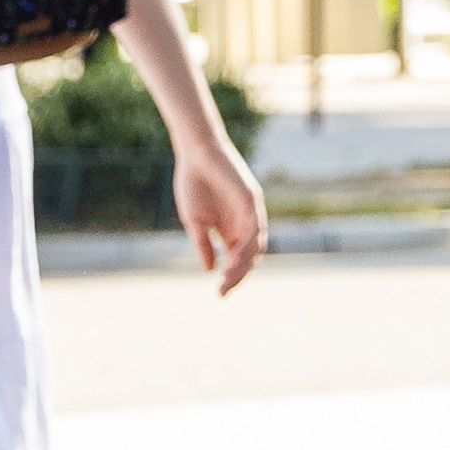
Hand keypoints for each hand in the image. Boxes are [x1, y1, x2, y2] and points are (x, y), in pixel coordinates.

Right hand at [175, 134, 267, 294]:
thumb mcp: (195, 221)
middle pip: (249, 257)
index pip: (237, 260)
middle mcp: (245, 225)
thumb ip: (203, 243)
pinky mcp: (252, 201)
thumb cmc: (193, 184)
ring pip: (255, 246)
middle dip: (238, 275)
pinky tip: (235, 255)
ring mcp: (251, 214)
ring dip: (244, 263)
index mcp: (231, 231)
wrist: (196, 155)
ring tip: (229, 276)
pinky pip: (255, 227)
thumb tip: (209, 269)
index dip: (231, 277)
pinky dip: (247, 243)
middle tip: (223, 289)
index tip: (219, 294)